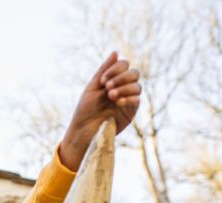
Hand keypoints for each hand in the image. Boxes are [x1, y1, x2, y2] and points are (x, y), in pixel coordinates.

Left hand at [59, 52, 140, 170]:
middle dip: (122, 78)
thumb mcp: (92, 87)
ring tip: (111, 96)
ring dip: (124, 88)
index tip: (103, 81)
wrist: (83, 130)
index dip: (116, 69)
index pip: (124, 65)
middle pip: (134, 73)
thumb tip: (115, 52)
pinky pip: (137, 100)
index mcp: (113, 80)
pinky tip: (118, 103)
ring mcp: (128, 100)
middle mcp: (122, 88)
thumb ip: (104, 70)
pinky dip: (128, 98)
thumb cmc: (85, 109)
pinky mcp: (130, 112)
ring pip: (137, 86)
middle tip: (108, 88)